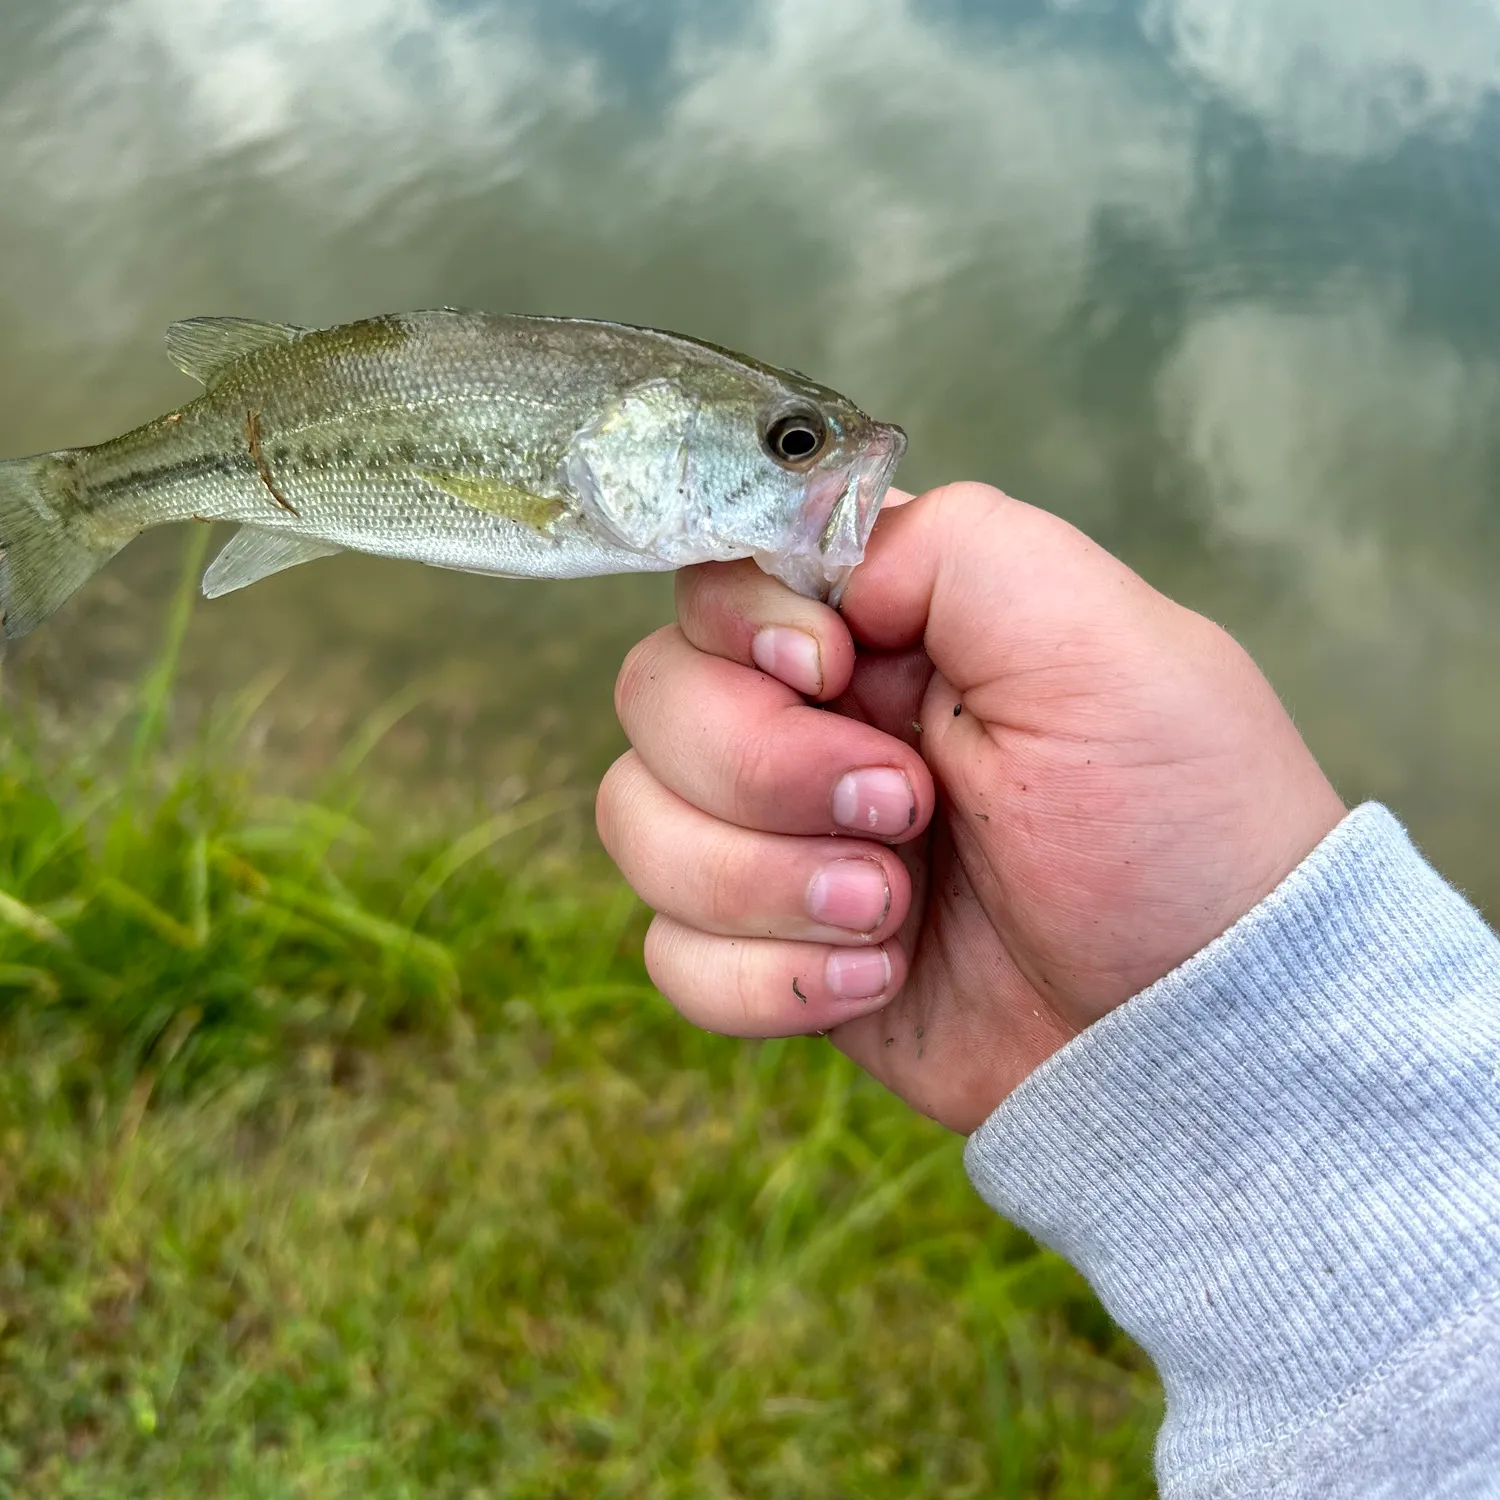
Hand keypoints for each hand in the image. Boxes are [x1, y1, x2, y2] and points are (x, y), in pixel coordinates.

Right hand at [597, 483, 1344, 1132]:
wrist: (1190, 1035)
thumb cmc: (1174, 828)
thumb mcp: (1101, 641)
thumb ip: (952, 549)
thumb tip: (818, 580)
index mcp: (888, 628)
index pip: (717, 579)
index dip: (743, 628)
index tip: (834, 671)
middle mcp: (818, 722)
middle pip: (655, 699)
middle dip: (764, 772)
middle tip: (904, 814)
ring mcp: (786, 842)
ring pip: (638, 824)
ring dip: (761, 883)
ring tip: (895, 915)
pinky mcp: (775, 952)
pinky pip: (670, 953)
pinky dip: (764, 980)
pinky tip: (876, 981)